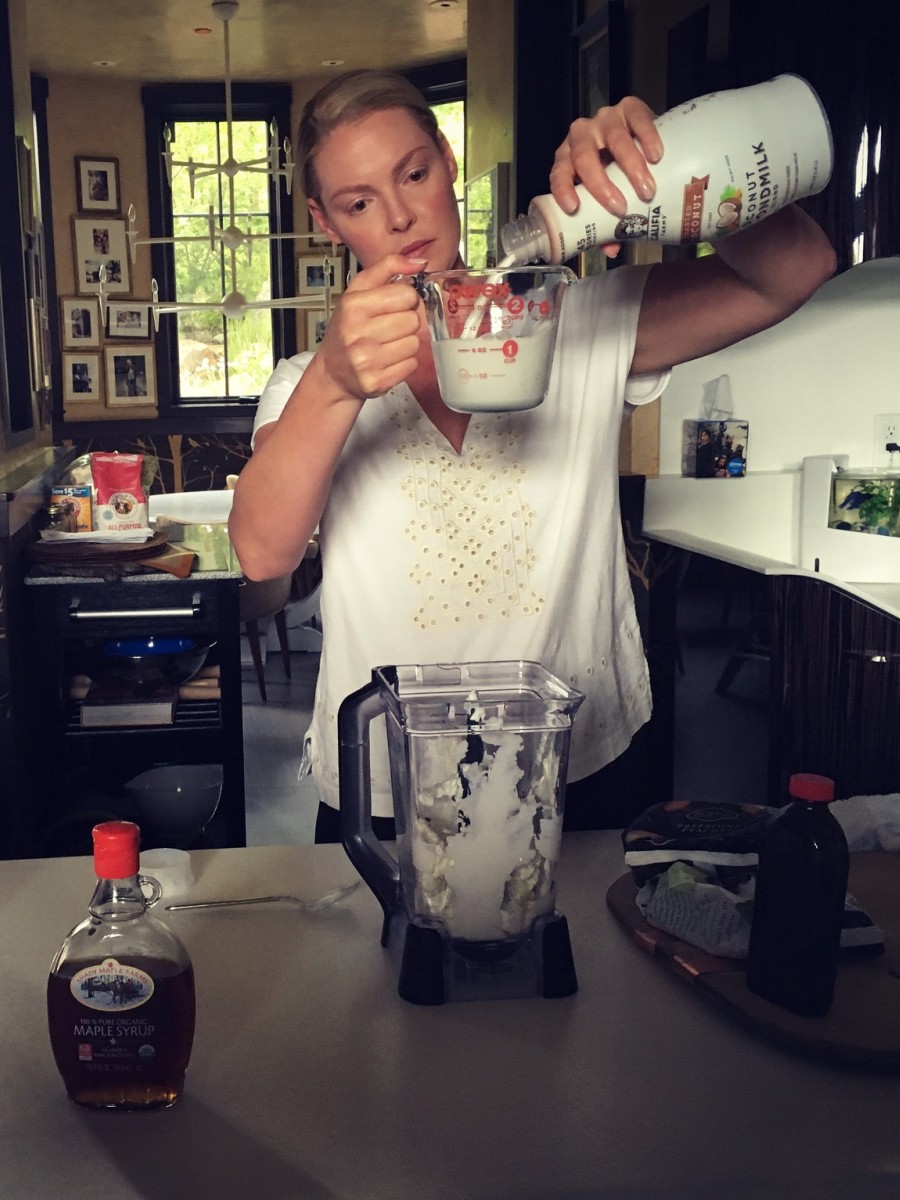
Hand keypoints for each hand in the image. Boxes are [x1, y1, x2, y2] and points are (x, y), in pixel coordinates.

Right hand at [315, 254, 426, 399]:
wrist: (333, 371)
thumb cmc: (348, 327)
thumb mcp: (359, 290)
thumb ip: (388, 267)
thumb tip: (420, 262)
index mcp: (354, 306)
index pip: (406, 295)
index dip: (406, 299)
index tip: (394, 305)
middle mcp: (358, 334)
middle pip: (413, 320)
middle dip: (406, 321)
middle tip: (389, 326)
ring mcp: (367, 361)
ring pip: (414, 343)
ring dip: (406, 343)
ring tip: (388, 344)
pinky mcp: (376, 382)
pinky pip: (411, 365)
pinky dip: (405, 363)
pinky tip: (389, 360)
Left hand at [549, 97, 662, 256]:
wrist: (639, 138)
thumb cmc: (616, 172)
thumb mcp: (607, 194)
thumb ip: (605, 221)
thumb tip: (611, 249)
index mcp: (568, 158)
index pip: (559, 173)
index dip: (563, 189)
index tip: (573, 208)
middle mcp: (582, 136)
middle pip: (585, 157)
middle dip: (601, 185)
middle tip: (619, 208)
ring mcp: (605, 119)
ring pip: (614, 139)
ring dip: (631, 167)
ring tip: (646, 190)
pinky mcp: (630, 107)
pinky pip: (637, 118)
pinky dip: (647, 138)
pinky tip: (656, 156)